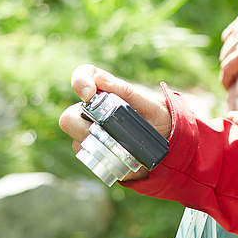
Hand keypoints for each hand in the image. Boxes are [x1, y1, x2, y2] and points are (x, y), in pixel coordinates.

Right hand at [58, 64, 171, 180]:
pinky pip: (90, 159)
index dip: (79, 81)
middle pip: (68, 118)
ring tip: (123, 149)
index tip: (89, 94)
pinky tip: (124, 160)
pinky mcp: (96, 152)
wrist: (169, 138)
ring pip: (77, 142)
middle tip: (103, 134)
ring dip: (97, 147)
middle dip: (81, 127)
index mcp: (105, 91)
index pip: (83, 76)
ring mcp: (91, 133)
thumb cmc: (157, 114)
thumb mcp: (148, 103)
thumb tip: (99, 80)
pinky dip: (106, 161)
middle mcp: (92, 111)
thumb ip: (125, 91)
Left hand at [218, 1, 237, 87]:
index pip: (231, 34)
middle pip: (227, 47)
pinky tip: (229, 87)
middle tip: (229, 77)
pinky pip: (229, 68)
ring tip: (228, 85)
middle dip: (227, 62)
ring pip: (225, 59)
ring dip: (225, 73)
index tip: (233, 60)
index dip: (230, 49)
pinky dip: (227, 78)